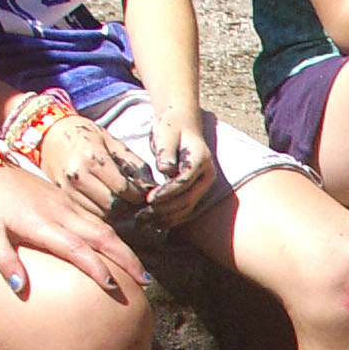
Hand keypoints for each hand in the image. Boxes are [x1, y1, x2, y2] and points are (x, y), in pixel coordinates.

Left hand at [0, 158, 140, 305]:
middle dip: (127, 259)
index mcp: (43, 224)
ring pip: (103, 226)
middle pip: (103, 237)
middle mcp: (61, 213)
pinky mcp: (63, 198)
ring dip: (123, 248)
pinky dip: (110, 235)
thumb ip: (5, 261)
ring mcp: (64, 204)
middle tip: (145, 280)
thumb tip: (19, 289)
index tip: (113, 286)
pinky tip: (115, 246)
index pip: (78, 249)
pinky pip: (94, 218)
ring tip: (138, 268)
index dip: (97, 268)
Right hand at [21, 105, 133, 217]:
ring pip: (98, 214)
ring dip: (111, 213)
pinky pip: (84, 214)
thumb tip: (150, 188)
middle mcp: (77, 175)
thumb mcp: (112, 142)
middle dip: (125, 206)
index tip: (141, 195)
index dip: (136, 195)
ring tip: (117, 204)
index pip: (122, 188)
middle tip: (131, 202)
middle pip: (111, 205)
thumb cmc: (83, 135)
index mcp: (92, 158)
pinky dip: (97, 213)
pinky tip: (102, 206)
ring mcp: (66, 188)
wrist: (49, 133)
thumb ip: (133, 164)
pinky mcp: (60, 197)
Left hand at [131, 105, 223, 223]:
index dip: (167, 192)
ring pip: (186, 208)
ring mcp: (203, 185)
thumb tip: (166, 169)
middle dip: (164, 210)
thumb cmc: (170, 128)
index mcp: (201, 159)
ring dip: (165, 218)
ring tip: (143, 223)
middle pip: (187, 199)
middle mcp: (207, 175)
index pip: (185, 181)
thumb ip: (166, 151)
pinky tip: (153, 224)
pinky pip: (184, 210)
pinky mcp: (196, 192)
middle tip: (141, 216)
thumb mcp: (165, 133)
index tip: (149, 199)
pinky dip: (169, 219)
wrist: (182, 125)